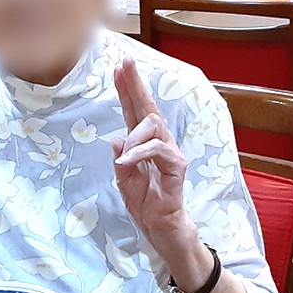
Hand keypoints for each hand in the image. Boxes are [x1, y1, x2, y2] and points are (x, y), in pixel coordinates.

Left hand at [111, 57, 194, 252]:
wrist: (160, 228)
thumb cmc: (145, 203)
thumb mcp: (123, 180)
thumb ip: (119, 158)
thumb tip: (115, 137)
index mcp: (142, 143)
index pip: (133, 111)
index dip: (127, 89)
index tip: (119, 67)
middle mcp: (158, 142)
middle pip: (146, 108)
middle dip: (134, 85)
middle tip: (125, 64)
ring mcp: (170, 153)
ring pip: (152, 126)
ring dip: (133, 137)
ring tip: (124, 158)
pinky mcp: (177, 167)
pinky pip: (158, 150)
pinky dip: (140, 153)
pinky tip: (128, 163)